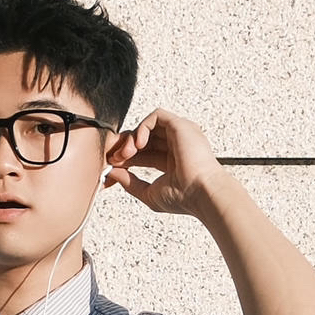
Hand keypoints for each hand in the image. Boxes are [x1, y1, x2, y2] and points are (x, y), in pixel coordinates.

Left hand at [103, 107, 223, 215]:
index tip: (114, 163)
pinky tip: (139, 144)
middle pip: (145, 138)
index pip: (145, 153)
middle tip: (115, 158)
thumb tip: (113, 172)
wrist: (201, 194)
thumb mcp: (149, 193)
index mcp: (173, 161)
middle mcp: (178, 145)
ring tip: (126, 154)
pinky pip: (156, 116)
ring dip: (132, 137)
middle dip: (126, 146)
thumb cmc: (183, 198)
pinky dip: (143, 127)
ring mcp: (180, 134)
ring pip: (149, 126)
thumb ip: (130, 182)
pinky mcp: (181, 125)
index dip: (128, 156)